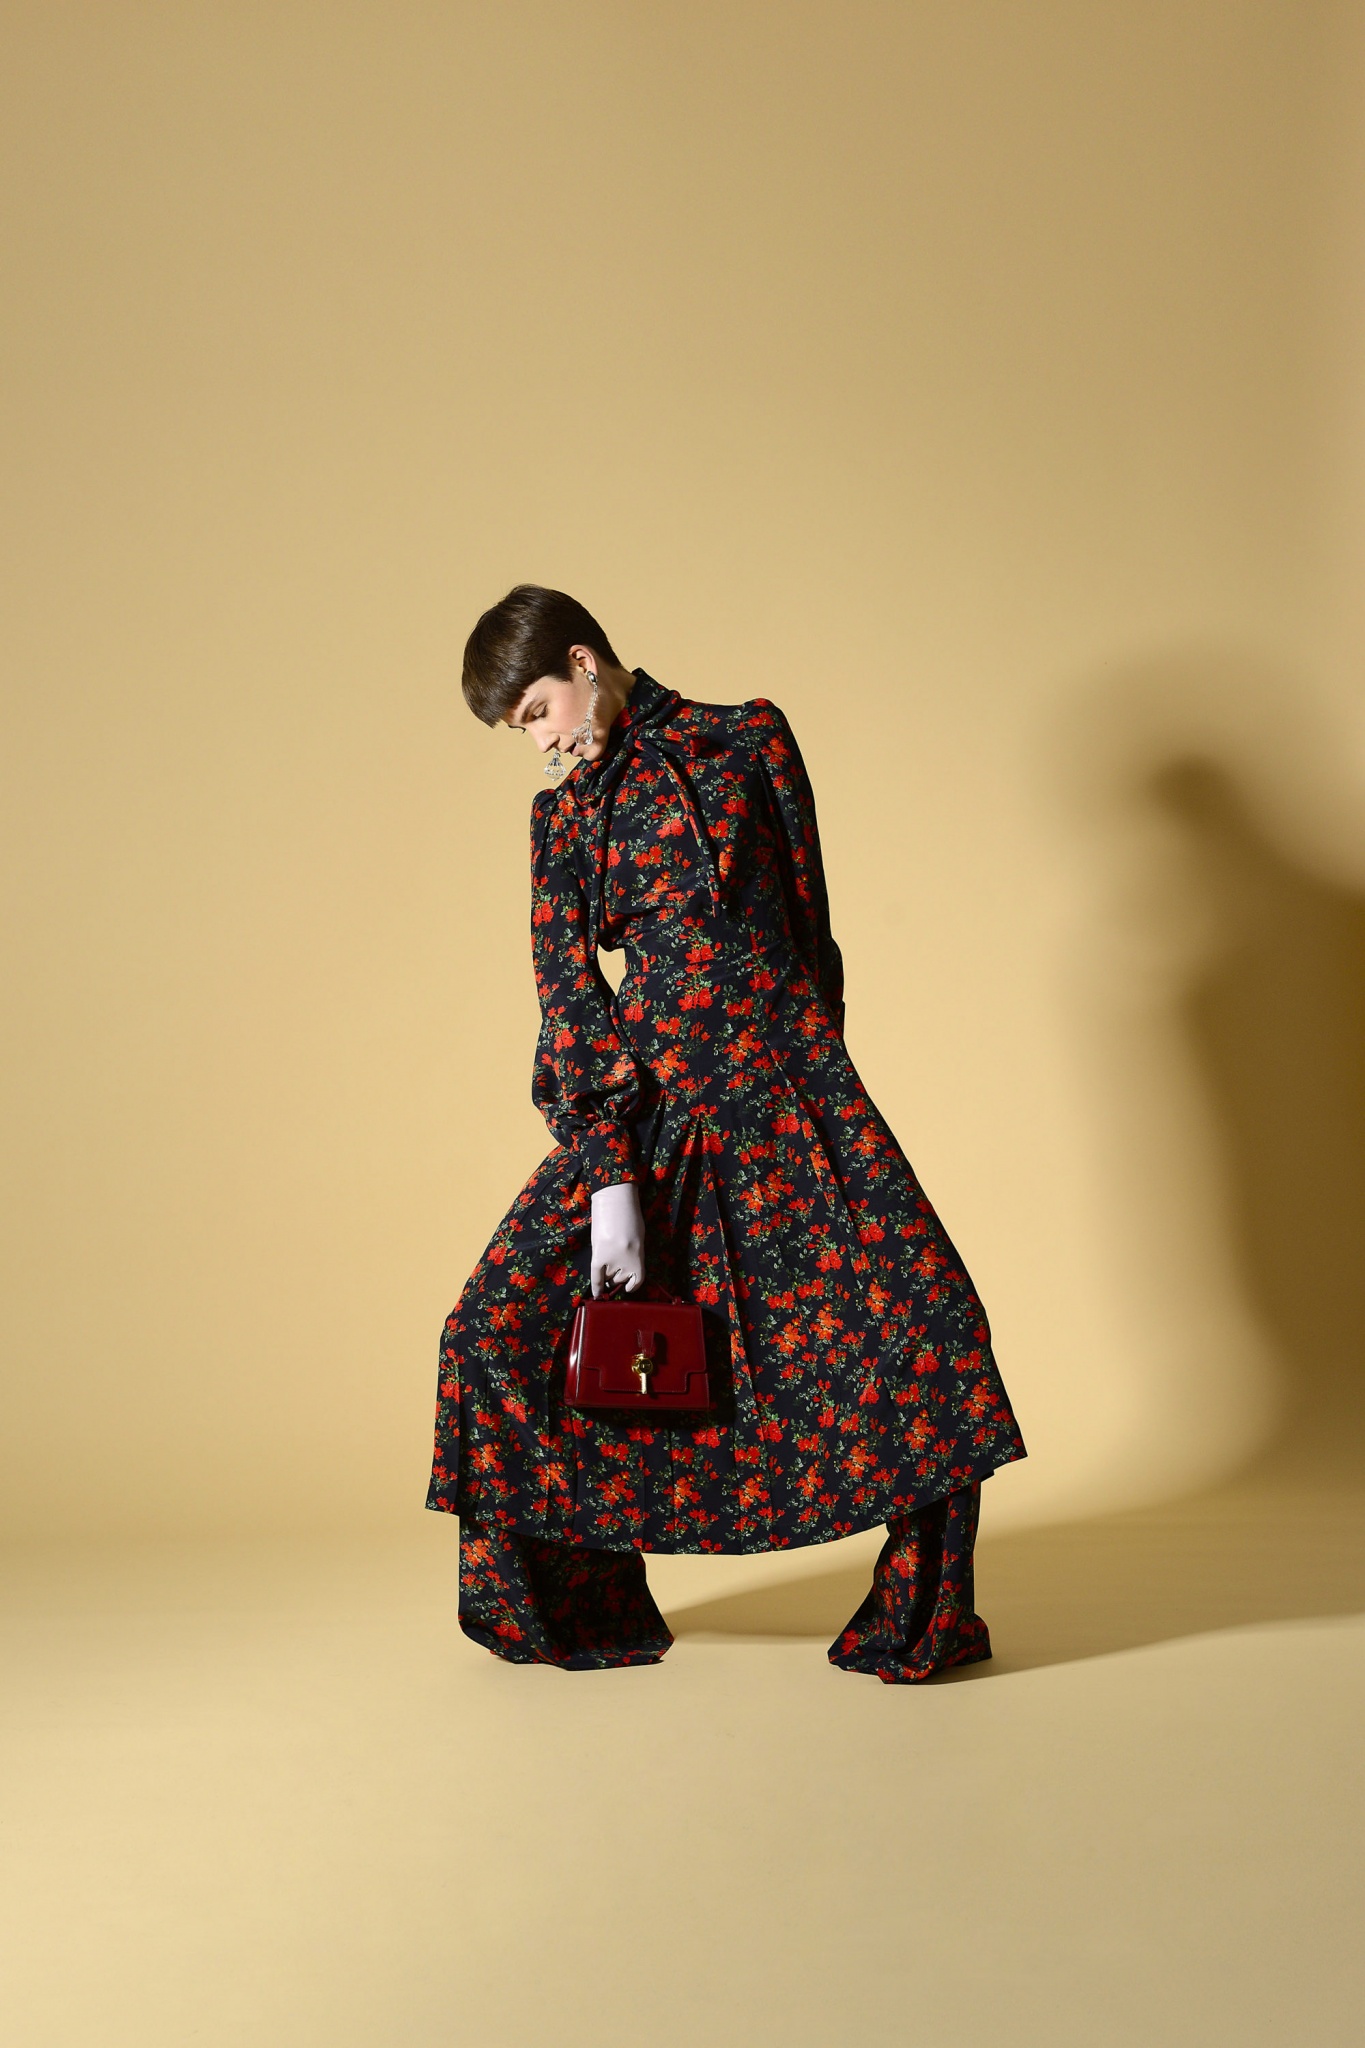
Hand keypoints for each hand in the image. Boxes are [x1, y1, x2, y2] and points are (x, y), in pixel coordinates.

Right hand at [590, 1182, 645, 1296]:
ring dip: (608, 1276)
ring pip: (609, 1277)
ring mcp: (612, 1259)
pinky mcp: (598, 1256)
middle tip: (615, 1268)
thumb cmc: (630, 1216)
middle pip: (621, 1279)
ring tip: (607, 1266)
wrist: (614, 1200)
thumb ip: (635, 1255)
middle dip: (620, 1277)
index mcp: (639, 1256)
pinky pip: (596, 1277)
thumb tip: (628, 1269)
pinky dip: (597, 1287)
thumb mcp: (639, 1238)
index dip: (633, 1285)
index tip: (629, 1287)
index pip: (638, 1280)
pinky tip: (596, 1295)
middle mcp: (626, 1261)